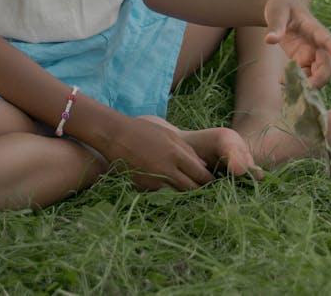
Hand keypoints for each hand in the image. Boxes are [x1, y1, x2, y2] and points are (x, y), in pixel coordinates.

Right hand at [103, 118, 257, 191]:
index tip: (214, 186)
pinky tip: (172, 195)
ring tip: (192, 199)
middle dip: (200, 192)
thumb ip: (187, 151)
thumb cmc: (144, 131)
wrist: (116, 135)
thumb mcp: (169, 135)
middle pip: (192, 188)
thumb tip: (203, 167)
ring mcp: (155, 180)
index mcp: (176, 153)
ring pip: (178, 195)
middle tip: (206, 196)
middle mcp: (168, 169)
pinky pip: (162, 196)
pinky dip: (169, 196)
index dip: (209, 182)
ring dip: (185, 196)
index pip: (200, 175)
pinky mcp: (144, 188)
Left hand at [263, 0, 330, 87]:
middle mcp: (317, 44)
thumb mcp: (276, 13)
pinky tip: (282, 81)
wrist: (278, 8)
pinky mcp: (302, 60)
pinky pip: (305, 75)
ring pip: (317, 74)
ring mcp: (311, 54)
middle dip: (320, 79)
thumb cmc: (280, 5)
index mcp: (315, 29)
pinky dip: (296, 82)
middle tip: (306, 89)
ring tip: (287, 85)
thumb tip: (269, 40)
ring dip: (307, 83)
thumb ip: (275, 26)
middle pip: (327, 65)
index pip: (330, 41)